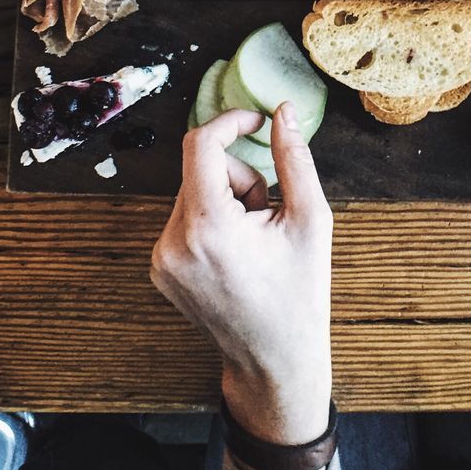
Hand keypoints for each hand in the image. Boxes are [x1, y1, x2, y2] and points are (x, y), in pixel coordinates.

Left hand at [151, 103, 332, 469]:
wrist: (275, 358)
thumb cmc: (299, 291)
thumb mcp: (310, 218)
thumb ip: (294, 157)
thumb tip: (285, 111)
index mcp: (209, 227)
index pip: (200, 144)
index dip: (229, 122)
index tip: (256, 122)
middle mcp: (174, 241)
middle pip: (200, 168)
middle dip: (238, 175)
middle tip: (268, 210)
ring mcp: (162, 258)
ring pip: (192, 191)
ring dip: (225, 198)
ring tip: (254, 236)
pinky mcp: (160, 268)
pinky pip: (184, 217)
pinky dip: (211, 220)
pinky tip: (236, 251)